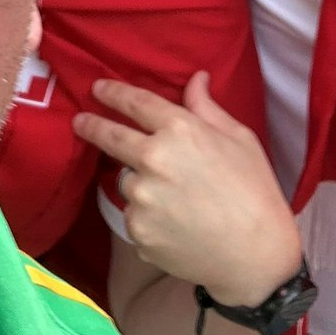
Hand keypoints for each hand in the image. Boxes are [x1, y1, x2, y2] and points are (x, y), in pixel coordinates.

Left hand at [74, 72, 302, 306]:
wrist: (255, 255)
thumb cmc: (255, 191)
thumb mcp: (239, 138)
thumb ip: (207, 108)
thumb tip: (195, 78)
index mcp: (180, 130)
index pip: (135, 103)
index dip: (113, 92)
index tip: (97, 88)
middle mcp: (153, 159)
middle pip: (110, 137)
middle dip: (91, 126)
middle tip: (80, 122)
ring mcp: (141, 198)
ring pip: (126, 181)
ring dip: (139, 182)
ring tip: (174, 198)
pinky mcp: (137, 230)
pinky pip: (134, 215)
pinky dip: (147, 216)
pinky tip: (175, 224)